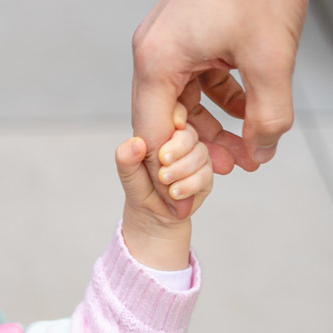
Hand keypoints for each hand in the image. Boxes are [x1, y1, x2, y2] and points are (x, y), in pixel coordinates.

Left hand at [115, 103, 213, 268]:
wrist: (153, 218)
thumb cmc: (140, 190)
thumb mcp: (128, 175)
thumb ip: (126, 159)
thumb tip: (134, 144)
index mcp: (162, 134)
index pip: (174, 114)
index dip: (176, 117)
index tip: (174, 126)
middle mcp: (181, 143)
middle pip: (190, 134)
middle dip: (178, 148)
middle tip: (163, 163)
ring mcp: (196, 158)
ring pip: (200, 153)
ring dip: (182, 170)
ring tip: (166, 183)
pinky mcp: (205, 176)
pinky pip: (206, 175)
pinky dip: (189, 185)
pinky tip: (175, 193)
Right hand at [131, 0, 309, 200]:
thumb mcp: (271, 60)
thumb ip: (267, 117)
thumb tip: (261, 153)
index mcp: (157, 63)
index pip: (152, 137)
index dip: (173, 173)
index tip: (191, 200)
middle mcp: (153, 53)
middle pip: (166, 120)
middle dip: (200, 148)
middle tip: (233, 170)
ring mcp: (169, 41)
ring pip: (184, 100)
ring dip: (214, 123)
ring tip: (247, 146)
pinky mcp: (187, 32)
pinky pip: (196, 77)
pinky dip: (220, 96)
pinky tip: (249, 109)